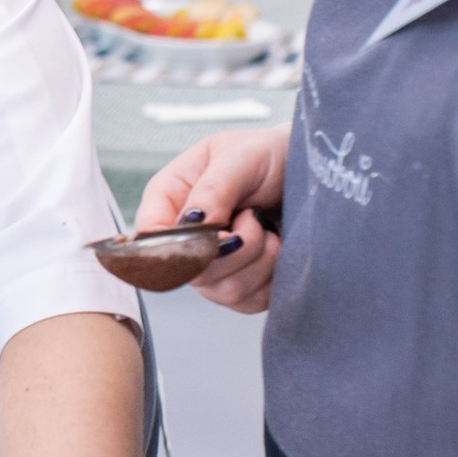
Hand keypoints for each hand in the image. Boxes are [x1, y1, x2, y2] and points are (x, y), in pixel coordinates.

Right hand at [135, 124, 290, 312]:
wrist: (308, 171)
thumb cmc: (268, 155)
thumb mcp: (240, 157)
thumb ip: (213, 189)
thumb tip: (192, 224)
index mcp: (170, 198)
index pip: (149, 239)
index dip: (181, 246)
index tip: (221, 234)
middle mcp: (184, 237)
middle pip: (188, 273)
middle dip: (234, 249)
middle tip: (252, 216)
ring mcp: (211, 265)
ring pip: (222, 291)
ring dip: (258, 260)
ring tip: (266, 228)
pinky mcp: (241, 284)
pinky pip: (248, 302)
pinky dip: (272, 277)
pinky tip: (277, 247)